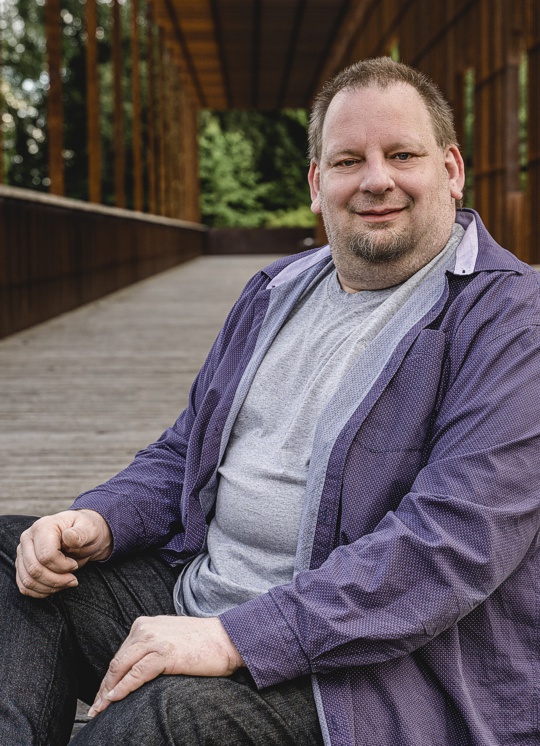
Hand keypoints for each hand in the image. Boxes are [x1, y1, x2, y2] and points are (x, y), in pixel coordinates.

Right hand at [16, 509, 112, 597]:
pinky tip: (56, 586)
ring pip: (28, 580)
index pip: (46, 556)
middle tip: (73, 579)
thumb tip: (69, 537)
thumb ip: (81, 534)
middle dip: (57, 580)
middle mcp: (28, 538)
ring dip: (50, 587)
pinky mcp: (22, 565)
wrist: (82, 537)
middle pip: (34, 569)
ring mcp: (22, 552)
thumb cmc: (86, 532)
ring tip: (66, 582)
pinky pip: (24, 586)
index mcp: (43, 526)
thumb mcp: (90, 530)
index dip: (63, 566)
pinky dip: (41, 591)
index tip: (75, 564)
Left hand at [88, 615, 244, 716]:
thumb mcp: (169, 639)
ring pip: (121, 668)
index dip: (109, 678)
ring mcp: (154, 639)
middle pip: (117, 662)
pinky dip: (123, 688)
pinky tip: (115, 699)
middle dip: (104, 687)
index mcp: (145, 624)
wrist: (227, 639)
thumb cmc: (202, 644)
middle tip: (96, 709)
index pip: (121, 654)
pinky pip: (136, 674)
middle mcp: (146, 628)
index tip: (102, 696)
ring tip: (101, 710)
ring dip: (108, 691)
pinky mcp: (164, 653)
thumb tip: (133, 672)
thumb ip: (150, 648)